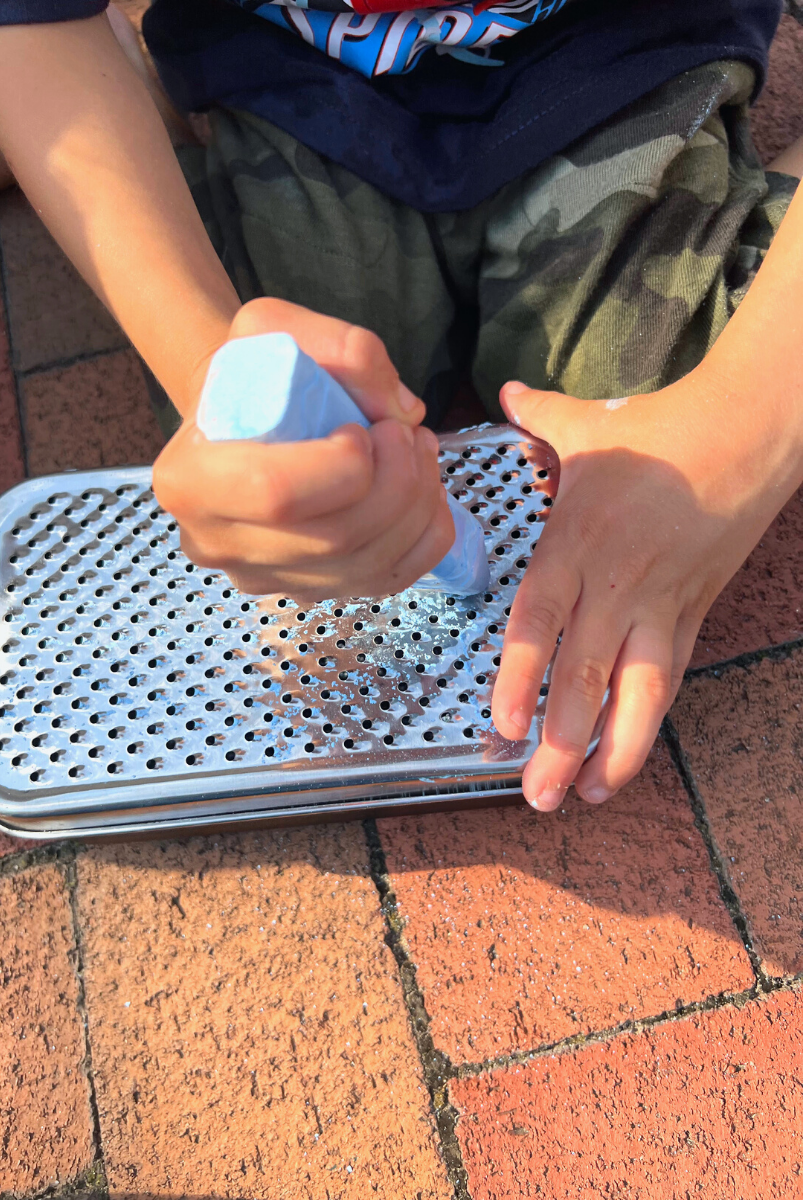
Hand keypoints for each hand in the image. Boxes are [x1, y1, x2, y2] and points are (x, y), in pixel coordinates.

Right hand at [152, 297, 452, 600]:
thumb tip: (403, 412)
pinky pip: (387, 581)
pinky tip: (422, 493)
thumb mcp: (276, 327)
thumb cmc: (252, 373)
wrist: (240, 417)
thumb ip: (342, 348)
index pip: (277, 494)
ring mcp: (263, 578)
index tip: (361, 428)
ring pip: (368, 565)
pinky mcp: (305, 592)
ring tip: (417, 451)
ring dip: (417, 504)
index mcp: (191, 479)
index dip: (343, 465)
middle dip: (397, 481)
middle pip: (335, 538)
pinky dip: (424, 537)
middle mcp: (216, 542)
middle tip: (406, 432)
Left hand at [492, 366, 801, 809]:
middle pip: (584, 674)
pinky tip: (627, 759)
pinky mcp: (693, 614)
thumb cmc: (661, 430)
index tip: (501, 727)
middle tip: (535, 795)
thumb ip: (538, 420)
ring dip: (613, 750)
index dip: (519, 677)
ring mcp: (658, 604)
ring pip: (637, 691)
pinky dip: (648, 722)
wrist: (748, 431)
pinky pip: (668, 677)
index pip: (538, 623)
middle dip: (559, 741)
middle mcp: (613, 583)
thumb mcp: (588, 424)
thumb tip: (505, 395)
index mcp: (573, 543)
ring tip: (586, 796)